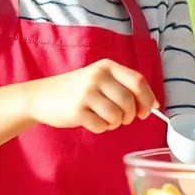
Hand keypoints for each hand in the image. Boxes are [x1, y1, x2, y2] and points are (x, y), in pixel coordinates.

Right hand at [25, 60, 155, 132]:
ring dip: (116, 123)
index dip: (147, 98)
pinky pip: (101, 126)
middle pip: (129, 101)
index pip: (138, 81)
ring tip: (105, 119)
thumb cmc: (77, 90)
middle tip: (123, 118)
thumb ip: (124, 86)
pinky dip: (101, 128)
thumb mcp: (99, 78)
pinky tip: (92, 121)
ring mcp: (86, 93)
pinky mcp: (77, 111)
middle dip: (131, 115)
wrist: (41, 96)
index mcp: (107, 66)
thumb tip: (153, 104)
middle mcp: (97, 77)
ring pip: (117, 116)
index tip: (149, 109)